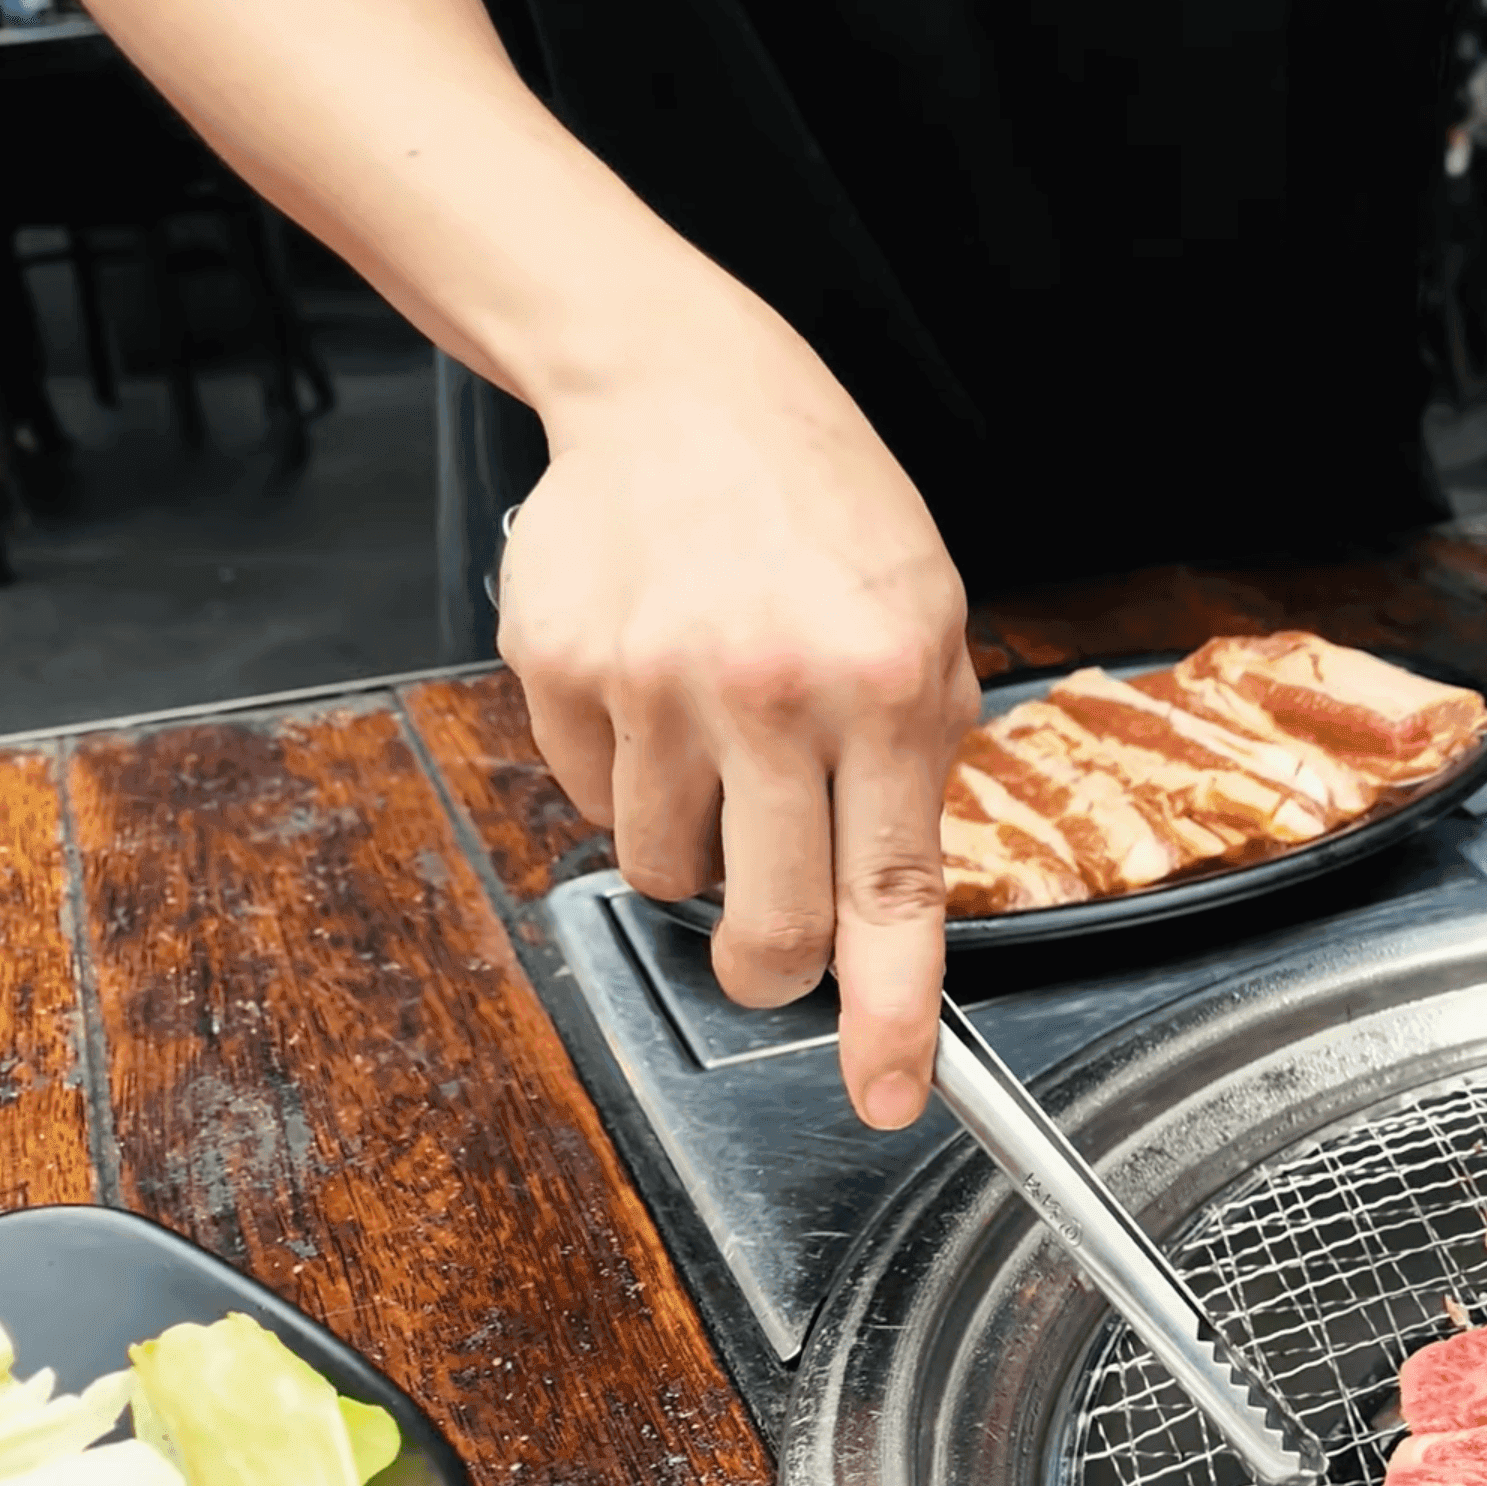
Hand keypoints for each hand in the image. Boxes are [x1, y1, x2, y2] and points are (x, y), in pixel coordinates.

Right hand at [496, 326, 979, 1129]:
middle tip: (778, 947)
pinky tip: (657, 691)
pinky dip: (629, 776)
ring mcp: (653, 684)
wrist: (682, 387)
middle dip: (774, 969)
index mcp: (885, 683)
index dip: (889, 1019)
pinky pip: (592, 801)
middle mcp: (771, 692)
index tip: (888, 1097)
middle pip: (767, 927)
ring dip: (698, 847)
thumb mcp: (928, 617)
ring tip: (723, 745)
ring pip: (666, 875)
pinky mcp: (558, 670)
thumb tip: (901, 904)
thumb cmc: (821, 509)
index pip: (892, 895)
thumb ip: (922, 757)